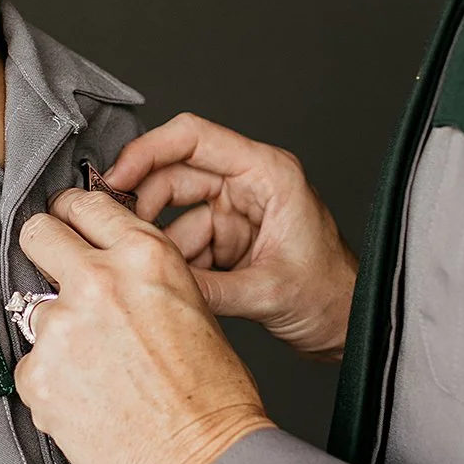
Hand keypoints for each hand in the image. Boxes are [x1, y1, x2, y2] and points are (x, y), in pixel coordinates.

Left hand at [15, 189, 272, 463]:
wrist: (202, 462)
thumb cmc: (212, 396)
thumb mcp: (190, 304)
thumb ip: (140, 276)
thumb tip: (104, 266)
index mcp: (144, 255)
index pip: (83, 204)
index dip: (72, 215)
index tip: (67, 224)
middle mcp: (97, 281)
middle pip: (38, 233)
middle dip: (45, 250)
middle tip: (57, 274)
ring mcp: (61, 328)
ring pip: (34, 309)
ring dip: (56, 333)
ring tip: (94, 368)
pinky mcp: (37, 376)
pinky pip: (31, 366)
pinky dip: (51, 383)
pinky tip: (87, 401)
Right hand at [102, 114, 357, 361]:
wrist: (349, 326)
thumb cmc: (333, 296)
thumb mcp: (269, 291)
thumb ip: (209, 288)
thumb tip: (154, 282)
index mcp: (267, 174)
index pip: (194, 137)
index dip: (147, 151)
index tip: (115, 177)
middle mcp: (248, 185)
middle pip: (173, 174)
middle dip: (142, 204)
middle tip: (116, 232)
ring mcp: (234, 213)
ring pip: (172, 213)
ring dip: (158, 243)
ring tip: (151, 271)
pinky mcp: (226, 241)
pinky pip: (182, 243)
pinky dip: (172, 263)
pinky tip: (175, 285)